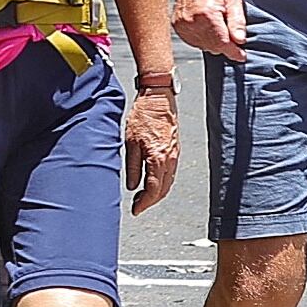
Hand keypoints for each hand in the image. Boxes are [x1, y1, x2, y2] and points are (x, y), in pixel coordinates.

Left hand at [124, 91, 180, 214]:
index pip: (153, 189)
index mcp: (158, 158)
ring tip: (143, 197)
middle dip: (151, 201)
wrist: (158, 97)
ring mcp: (175, 153)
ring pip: (169, 181)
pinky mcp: (175, 148)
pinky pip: (171, 172)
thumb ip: (133, 167)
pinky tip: (153, 181)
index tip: (136, 210)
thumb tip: (133, 186)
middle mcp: (170, 158)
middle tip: (137, 206)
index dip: (144, 203)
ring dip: (157, 192)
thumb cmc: (143, 115)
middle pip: (163, 189)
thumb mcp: (130, 142)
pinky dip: (163, 182)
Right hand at [172, 0, 247, 60]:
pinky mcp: (177, 26)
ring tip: (217, 25)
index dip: (234, 52)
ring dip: (213, 42)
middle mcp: (192, 21)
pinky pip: (193, 41)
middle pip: (213, 47)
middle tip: (231, 34)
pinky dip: (202, 39)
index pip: (222, 43)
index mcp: (207, 14)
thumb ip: (237, 22)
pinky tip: (207, 27)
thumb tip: (240, 40)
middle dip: (225, 45)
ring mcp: (183, 25)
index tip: (241, 56)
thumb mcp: (233, 0)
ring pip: (203, 46)